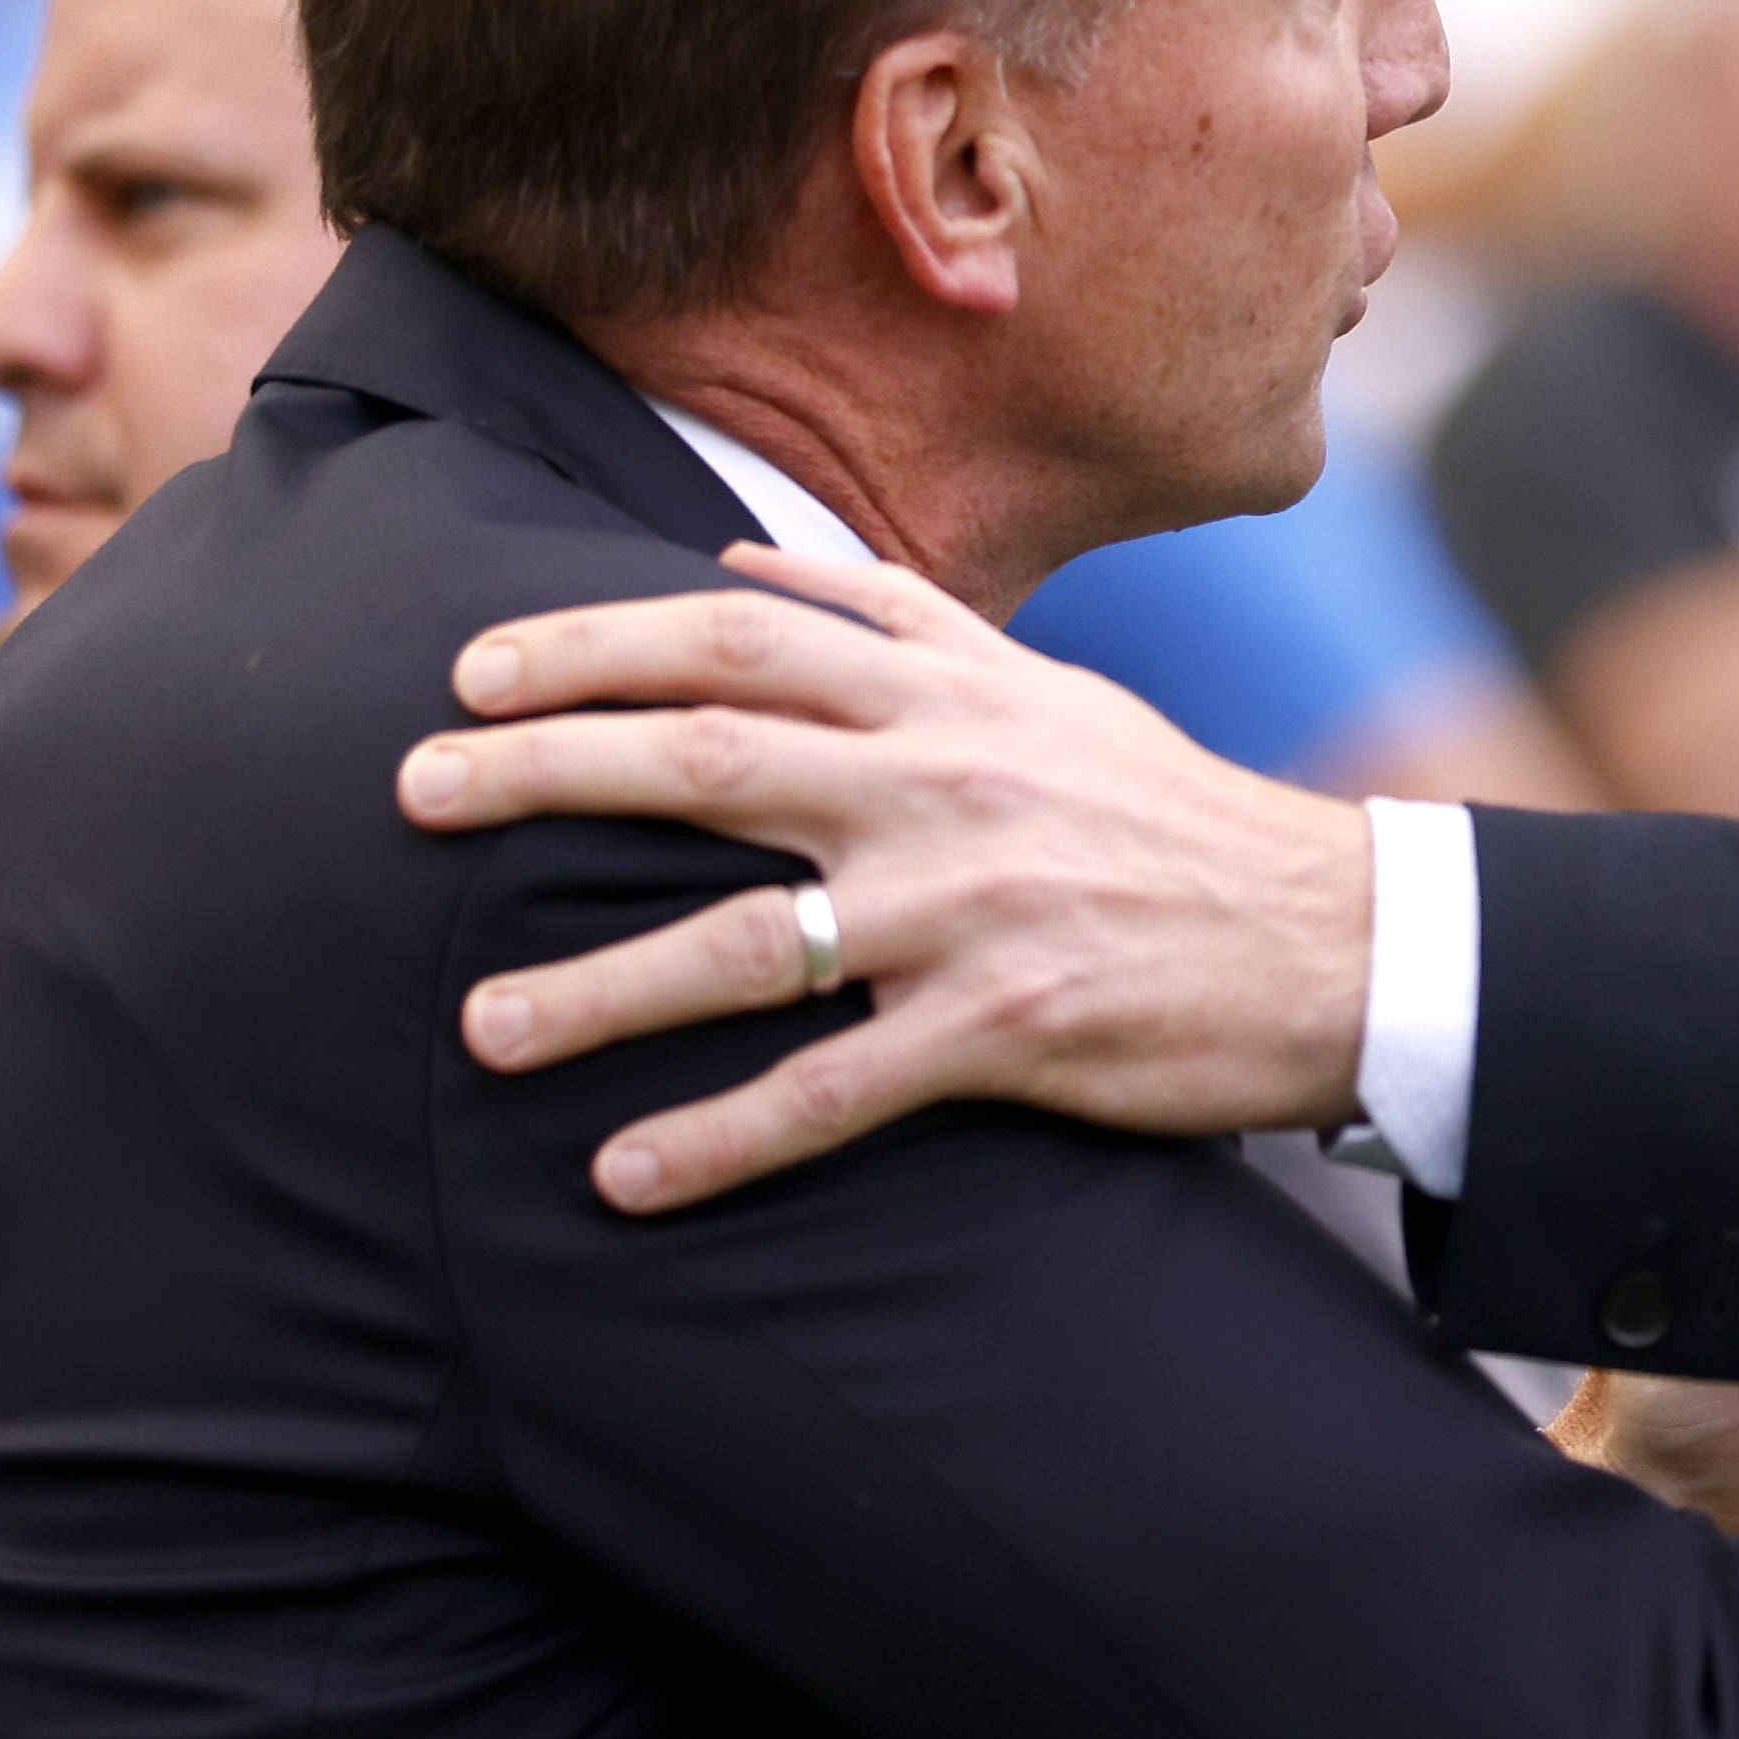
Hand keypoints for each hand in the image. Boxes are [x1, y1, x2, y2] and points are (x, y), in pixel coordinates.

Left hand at [397, 543, 1371, 1204]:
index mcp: (948, 692)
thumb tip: (742, 562)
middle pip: (706, 758)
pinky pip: (834, 1089)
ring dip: (597, 989)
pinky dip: (721, 1136)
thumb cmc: (1163, 814)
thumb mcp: (1042, 688)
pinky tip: (623, 1176)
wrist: (1329, 936)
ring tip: (478, 1027)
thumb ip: (895, 620)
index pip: (737, 635)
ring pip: (746, 940)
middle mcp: (944, 782)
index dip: (593, 642)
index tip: (471, 667)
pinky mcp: (1006, 1028)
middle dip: (541, 771)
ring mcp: (970, 908)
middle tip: (409, 796)